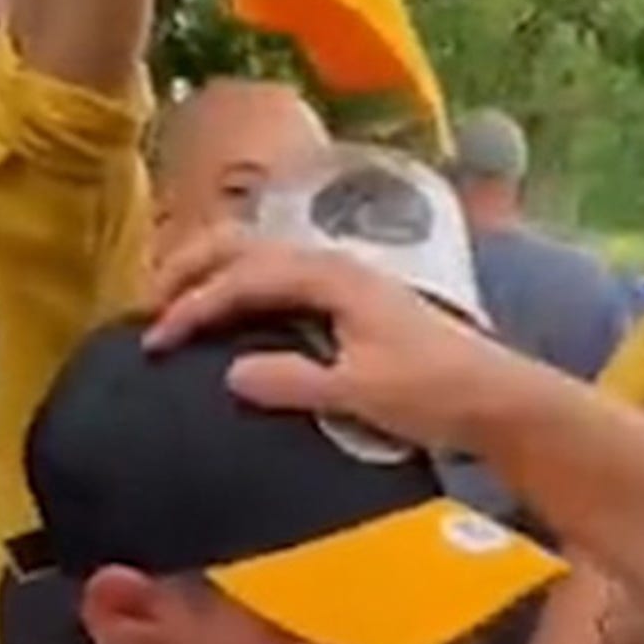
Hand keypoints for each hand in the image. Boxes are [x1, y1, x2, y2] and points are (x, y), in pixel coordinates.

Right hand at [142, 226, 551, 456]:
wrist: (498, 398)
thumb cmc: (435, 393)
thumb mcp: (361, 393)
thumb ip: (294, 381)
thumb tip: (230, 374)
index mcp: (333, 276)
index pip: (243, 277)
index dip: (194, 305)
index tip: (156, 340)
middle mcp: (335, 265)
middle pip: (245, 246)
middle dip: (190, 266)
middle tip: (145, 302)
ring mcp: (345, 280)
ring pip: (261, 256)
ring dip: (213, 272)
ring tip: (172, 300)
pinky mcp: (352, 301)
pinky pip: (280, 278)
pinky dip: (241, 287)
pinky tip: (228, 314)